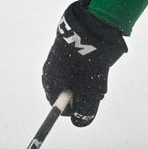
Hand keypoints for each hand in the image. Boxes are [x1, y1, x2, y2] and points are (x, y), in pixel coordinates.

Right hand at [42, 0, 126, 126]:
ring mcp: (56, 58)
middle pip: (69, 92)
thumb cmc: (87, 61)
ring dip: (87, 77)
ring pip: (75, 77)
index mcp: (50, 84)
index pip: (63, 108)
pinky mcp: (66, 47)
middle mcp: (49, 72)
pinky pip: (77, 64)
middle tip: (97, 80)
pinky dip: (87, 64)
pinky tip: (96, 56)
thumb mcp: (90, 89)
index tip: (92, 95)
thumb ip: (84, 109)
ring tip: (97, 66)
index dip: (80, 105)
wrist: (89, 26)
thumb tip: (80, 122)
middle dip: (84, 90)